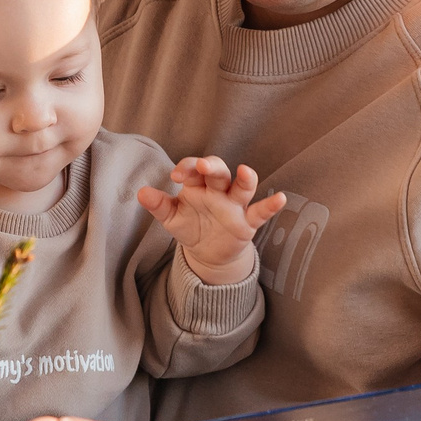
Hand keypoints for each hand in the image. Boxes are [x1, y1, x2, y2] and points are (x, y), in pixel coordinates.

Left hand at [137, 157, 286, 285]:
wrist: (208, 254)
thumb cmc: (191, 227)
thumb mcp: (172, 218)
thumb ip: (159, 205)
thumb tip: (141, 192)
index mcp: (198, 186)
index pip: (193, 170)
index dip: (186, 168)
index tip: (175, 176)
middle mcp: (218, 191)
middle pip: (218, 172)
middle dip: (212, 166)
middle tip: (203, 166)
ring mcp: (235, 205)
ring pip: (242, 188)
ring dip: (245, 179)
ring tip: (245, 171)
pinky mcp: (247, 222)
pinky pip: (260, 212)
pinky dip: (271, 206)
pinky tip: (280, 199)